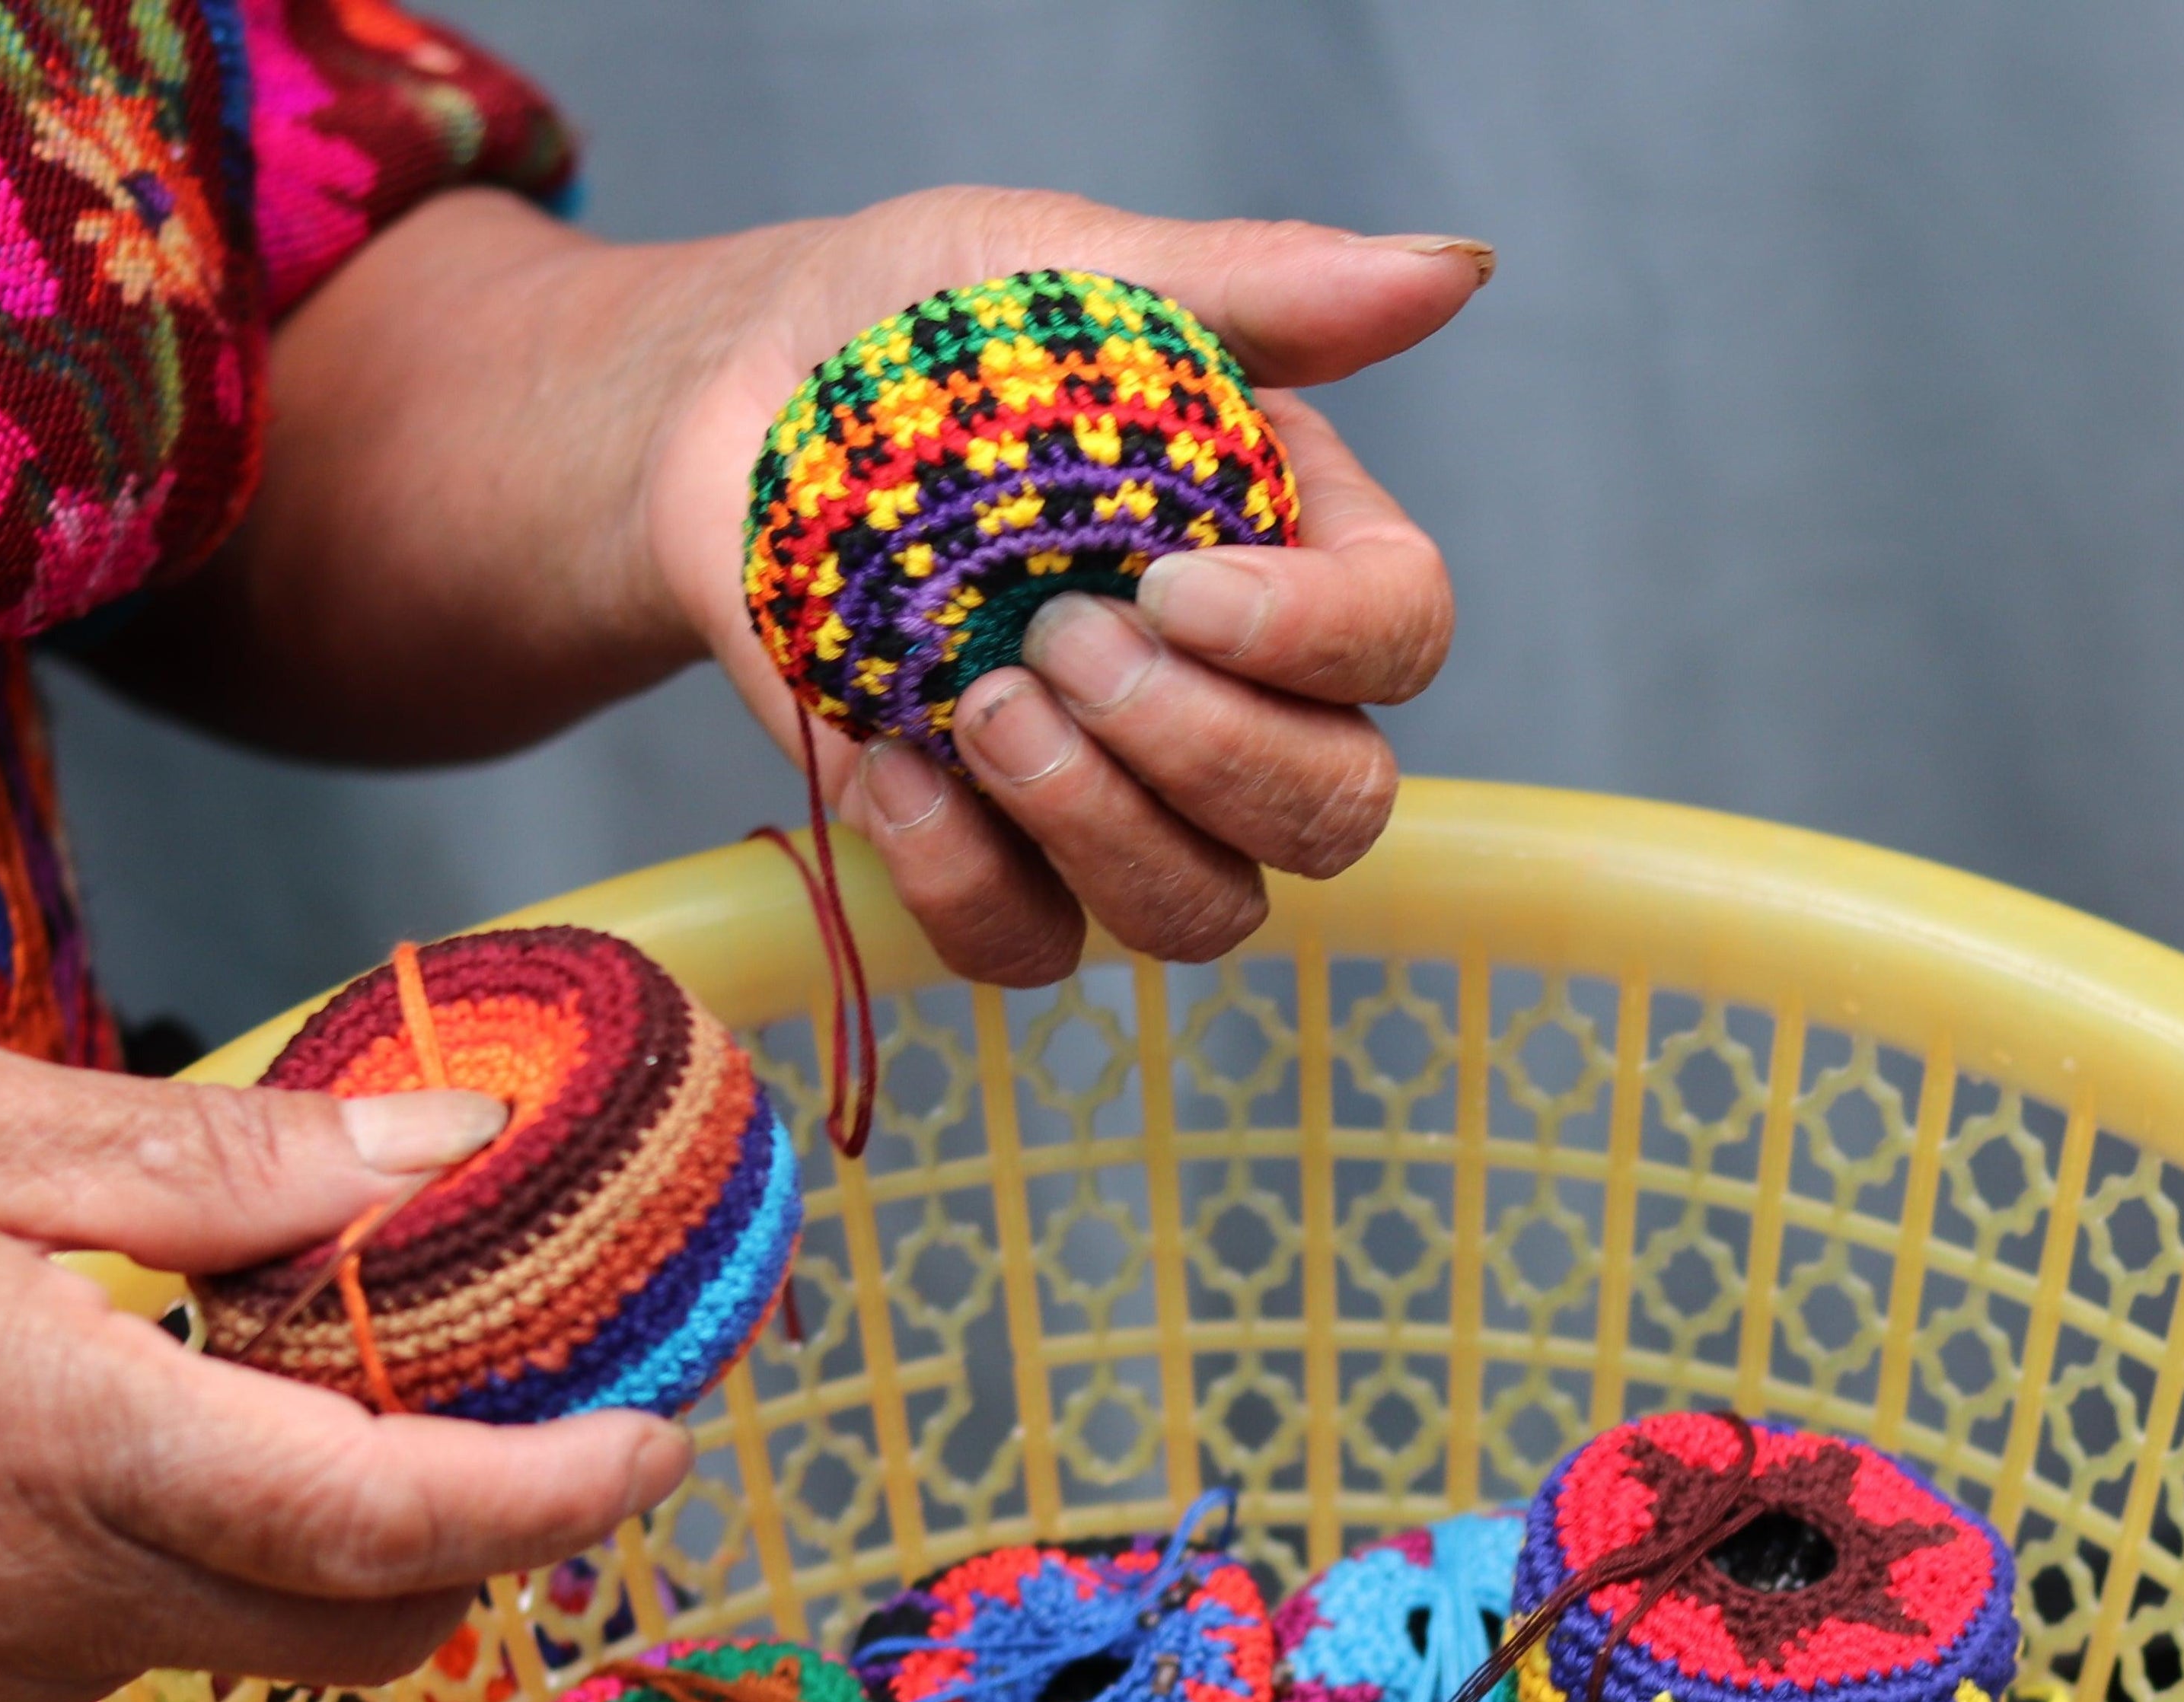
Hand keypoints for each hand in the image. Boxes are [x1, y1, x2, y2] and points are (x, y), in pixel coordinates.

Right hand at [0, 1046, 692, 1701]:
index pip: (391, 1516)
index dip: (557, 1495)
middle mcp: (55, 1602)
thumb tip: (451, 1156)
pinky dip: (176, 1567)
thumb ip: (235, 1164)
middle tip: (519, 1414)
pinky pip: (132, 1656)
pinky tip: (89, 1453)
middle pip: (371, 1623)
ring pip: (256, 1641)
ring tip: (253, 1386)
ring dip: (318, 1539)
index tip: (662, 1444)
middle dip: (484, 1540)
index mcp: (73, 1442)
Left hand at [109, 187, 1483, 990]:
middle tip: (1058, 639)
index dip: (1315, 641)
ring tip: (973, 705)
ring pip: (1201, 915)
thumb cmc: (917, 330)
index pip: (1401, 639)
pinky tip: (888, 769)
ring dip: (1095, 824)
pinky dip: (961, 879)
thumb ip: (1256, 289)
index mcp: (1290, 550)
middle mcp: (1234, 700)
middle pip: (1332, 815)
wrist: (731, 419)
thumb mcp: (1073, 269)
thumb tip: (1453, 269)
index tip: (1171, 579)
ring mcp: (1116, 806)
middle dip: (1202, 748)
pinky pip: (1032, 950)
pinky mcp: (995, 870)